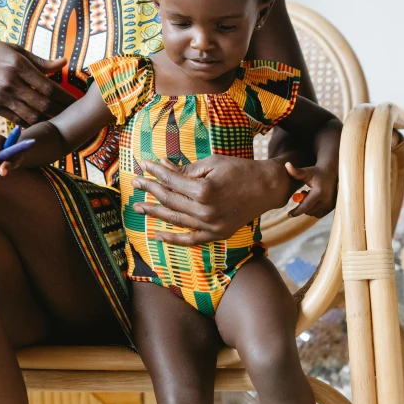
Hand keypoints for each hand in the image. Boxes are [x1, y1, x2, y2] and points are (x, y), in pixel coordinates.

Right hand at [0, 37, 75, 126]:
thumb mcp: (15, 50)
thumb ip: (40, 61)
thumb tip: (64, 63)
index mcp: (19, 65)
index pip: (49, 87)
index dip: (65, 97)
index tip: (76, 102)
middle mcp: (10, 82)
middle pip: (43, 104)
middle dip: (61, 111)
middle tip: (72, 114)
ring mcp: (1, 96)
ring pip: (31, 116)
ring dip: (47, 119)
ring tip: (59, 119)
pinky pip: (16, 119)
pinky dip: (30, 123)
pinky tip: (40, 122)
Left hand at [131, 155, 292, 245]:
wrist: (268, 188)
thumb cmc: (241, 170)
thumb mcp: (212, 164)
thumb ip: (186, 170)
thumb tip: (162, 166)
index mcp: (204, 190)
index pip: (171, 181)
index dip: (155, 171)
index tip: (143, 164)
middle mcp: (205, 211)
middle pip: (170, 200)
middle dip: (150, 190)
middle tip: (135, 183)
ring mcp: (211, 226)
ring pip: (176, 220)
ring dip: (155, 213)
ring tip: (138, 207)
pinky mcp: (218, 234)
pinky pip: (191, 240)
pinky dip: (173, 238)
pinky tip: (157, 234)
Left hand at [285, 162, 337, 217]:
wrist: (331, 173)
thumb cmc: (316, 172)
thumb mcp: (306, 172)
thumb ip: (295, 171)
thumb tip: (286, 164)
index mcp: (319, 192)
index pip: (305, 206)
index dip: (296, 211)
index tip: (289, 215)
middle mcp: (326, 200)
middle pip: (309, 210)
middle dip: (303, 205)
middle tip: (304, 193)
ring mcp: (330, 205)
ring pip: (313, 213)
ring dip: (308, 207)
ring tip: (310, 195)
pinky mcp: (332, 208)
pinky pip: (319, 214)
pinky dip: (314, 209)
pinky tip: (315, 199)